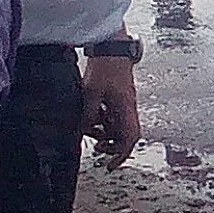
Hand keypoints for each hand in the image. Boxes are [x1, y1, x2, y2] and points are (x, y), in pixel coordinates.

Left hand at [82, 54, 141, 169]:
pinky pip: (114, 115)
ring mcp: (125, 102)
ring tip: (90, 130)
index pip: (129, 140)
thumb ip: (89, 115)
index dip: (121, 155)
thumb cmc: (105, 68)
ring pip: (118, 126)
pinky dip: (104, 120)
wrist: (112, 47)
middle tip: (98, 148)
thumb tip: (84, 131)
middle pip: (125, 136)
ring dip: (105, 132)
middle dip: (112, 145)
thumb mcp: (92, 93)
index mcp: (125, 109)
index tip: (110, 165)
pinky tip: (92, 115)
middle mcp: (128, 108)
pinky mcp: (119, 96)